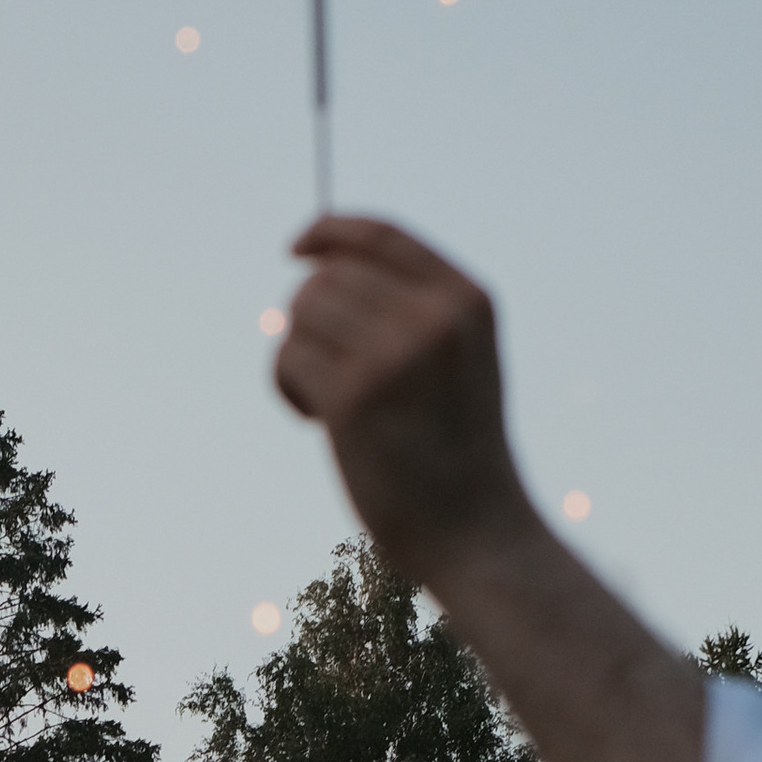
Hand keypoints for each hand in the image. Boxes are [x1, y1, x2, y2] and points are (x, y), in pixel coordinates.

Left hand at [272, 216, 529, 588]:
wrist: (474, 531)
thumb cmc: (455, 453)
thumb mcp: (457, 362)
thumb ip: (413, 310)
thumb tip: (320, 271)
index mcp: (467, 300)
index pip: (382, 235)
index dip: (331, 231)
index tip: (298, 246)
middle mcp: (434, 317)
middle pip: (328, 278)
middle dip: (312, 322)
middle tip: (333, 376)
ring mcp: (396, 354)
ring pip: (301, 313)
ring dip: (299, 355)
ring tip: (330, 400)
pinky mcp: (356, 395)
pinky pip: (288, 357)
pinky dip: (289, 386)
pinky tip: (316, 417)